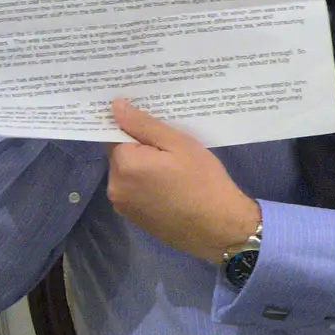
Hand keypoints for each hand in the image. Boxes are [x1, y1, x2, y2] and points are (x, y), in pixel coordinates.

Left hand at [105, 98, 260, 262]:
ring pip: (127, 174)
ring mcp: (123, 206)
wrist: (219, 228)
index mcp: (124, 165)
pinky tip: (170, 188)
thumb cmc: (203, 181)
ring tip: (173, 169)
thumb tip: (115, 107)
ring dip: (142, 168)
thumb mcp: (179, 144)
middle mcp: (114, 187)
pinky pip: (133, 191)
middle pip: (120, 155)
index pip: (114, 134)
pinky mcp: (133, 219)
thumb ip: (144, 125)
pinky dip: (146, 185)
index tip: (153, 125)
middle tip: (171, 148)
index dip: (133, 127)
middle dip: (139, 148)